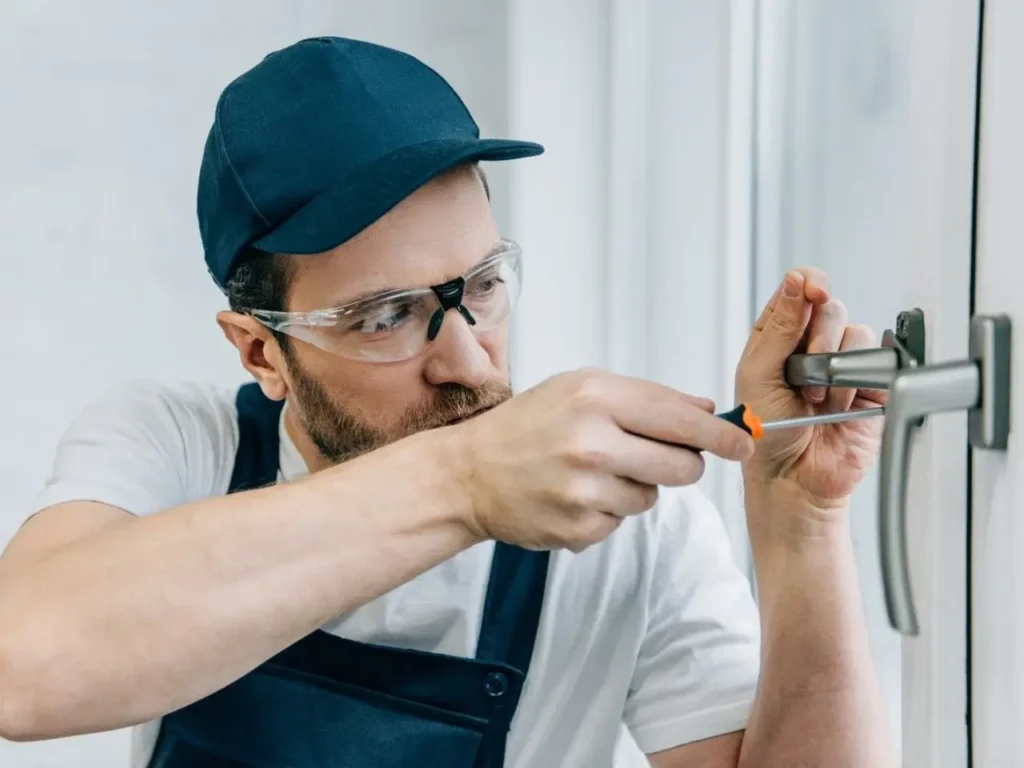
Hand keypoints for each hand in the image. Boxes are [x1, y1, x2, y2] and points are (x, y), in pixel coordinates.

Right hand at [449, 369, 753, 550]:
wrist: (470, 473)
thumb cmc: (526, 426)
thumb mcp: (581, 389)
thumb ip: (647, 398)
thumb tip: (708, 411)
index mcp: (595, 398)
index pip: (681, 419)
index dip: (721, 434)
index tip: (744, 442)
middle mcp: (591, 444)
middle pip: (682, 466)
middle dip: (682, 464)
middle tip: (659, 457)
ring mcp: (583, 491)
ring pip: (652, 498)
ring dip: (636, 487)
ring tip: (594, 472)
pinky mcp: (577, 528)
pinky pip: (621, 523)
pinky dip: (608, 511)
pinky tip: (575, 495)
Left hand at [736, 269, 885, 510]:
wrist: (791, 477)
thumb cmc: (765, 433)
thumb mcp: (758, 374)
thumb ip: (779, 327)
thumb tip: (796, 281)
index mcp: (778, 336)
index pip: (797, 290)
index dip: (806, 283)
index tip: (810, 290)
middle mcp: (811, 346)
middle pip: (830, 306)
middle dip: (818, 336)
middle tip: (803, 371)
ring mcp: (842, 365)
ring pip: (855, 332)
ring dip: (833, 366)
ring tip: (816, 398)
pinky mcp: (870, 385)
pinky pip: (877, 361)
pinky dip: (855, 381)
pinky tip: (838, 404)